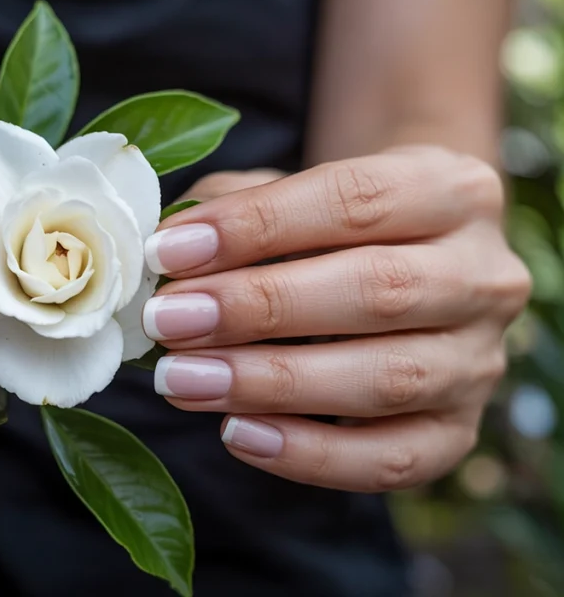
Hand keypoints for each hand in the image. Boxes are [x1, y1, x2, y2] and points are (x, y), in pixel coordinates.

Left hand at [143, 146, 530, 491]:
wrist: (410, 264)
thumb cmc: (331, 225)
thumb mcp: (291, 190)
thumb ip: (234, 207)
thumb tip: (163, 253)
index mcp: (450, 188)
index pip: (356, 199)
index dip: (257, 225)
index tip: (170, 251)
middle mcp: (483, 274)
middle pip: (379, 289)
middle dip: (258, 307)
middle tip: (169, 320)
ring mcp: (479, 360)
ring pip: (387, 378)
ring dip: (271, 382)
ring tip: (182, 379)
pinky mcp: (459, 432)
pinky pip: (392, 459)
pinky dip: (310, 455)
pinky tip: (237, 434)